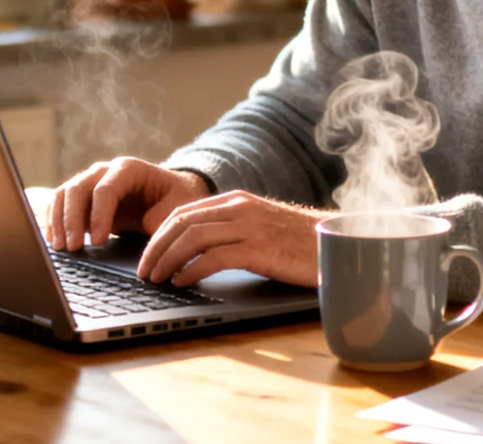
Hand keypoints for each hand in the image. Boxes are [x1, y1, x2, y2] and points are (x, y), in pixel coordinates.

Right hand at [45, 157, 209, 250]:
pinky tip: (56, 241)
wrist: (170, 192)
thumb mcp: (175, 211)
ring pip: (64, 194)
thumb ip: (161, 226)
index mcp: (129, 169)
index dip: (98, 216)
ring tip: (60, 248)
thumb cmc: (175, 201)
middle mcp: (105, 171)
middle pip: (78, 189)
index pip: (105, 189)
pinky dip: (55, 220)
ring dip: (59, 220)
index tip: (97, 243)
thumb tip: (150, 254)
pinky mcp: (83, 197)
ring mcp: (91, 181)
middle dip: (72, 220)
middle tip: (72, 248)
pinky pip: (61, 203)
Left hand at [137, 190, 327, 287]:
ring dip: (167, 259)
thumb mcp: (261, 228)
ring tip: (156, 279)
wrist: (339, 245)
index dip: (159, 235)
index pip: (184, 212)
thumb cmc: (299, 243)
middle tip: (143, 271)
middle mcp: (239, 208)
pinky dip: (192, 270)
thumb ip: (232, 230)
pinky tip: (183, 282)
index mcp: (236, 201)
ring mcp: (249, 227)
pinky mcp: (259, 249)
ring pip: (192, 238)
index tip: (146, 256)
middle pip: (181, 223)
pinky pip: (214, 257)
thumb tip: (197, 252)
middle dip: (155, 248)